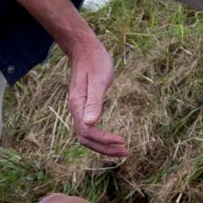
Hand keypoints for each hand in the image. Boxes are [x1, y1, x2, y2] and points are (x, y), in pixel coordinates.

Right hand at [66, 35, 128, 156]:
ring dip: (103, 146)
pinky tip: (113, 139)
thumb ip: (94, 102)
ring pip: (87, 138)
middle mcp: (76, 111)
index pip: (88, 132)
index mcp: (77, 106)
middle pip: (86, 140)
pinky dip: (101, 139)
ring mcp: (79, 111)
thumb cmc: (94, 62)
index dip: (104, 140)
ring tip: (122, 149)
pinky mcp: (85, 109)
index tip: (122, 140)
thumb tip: (90, 124)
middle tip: (126, 152)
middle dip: (105, 149)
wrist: (85, 50)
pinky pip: (90, 131)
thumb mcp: (98, 80)